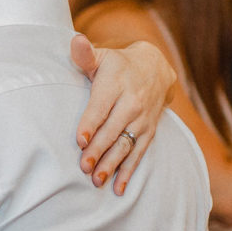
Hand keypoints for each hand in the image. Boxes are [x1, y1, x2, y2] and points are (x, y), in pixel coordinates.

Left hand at [72, 35, 169, 194]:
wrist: (156, 68)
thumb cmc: (117, 65)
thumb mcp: (102, 56)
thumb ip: (85, 54)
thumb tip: (75, 42)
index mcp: (116, 84)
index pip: (101, 106)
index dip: (91, 124)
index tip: (80, 139)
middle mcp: (131, 103)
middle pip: (112, 130)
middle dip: (98, 150)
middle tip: (83, 167)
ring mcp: (142, 120)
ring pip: (125, 145)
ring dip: (111, 164)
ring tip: (97, 180)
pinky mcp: (148, 132)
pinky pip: (138, 153)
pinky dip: (129, 171)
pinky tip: (118, 188)